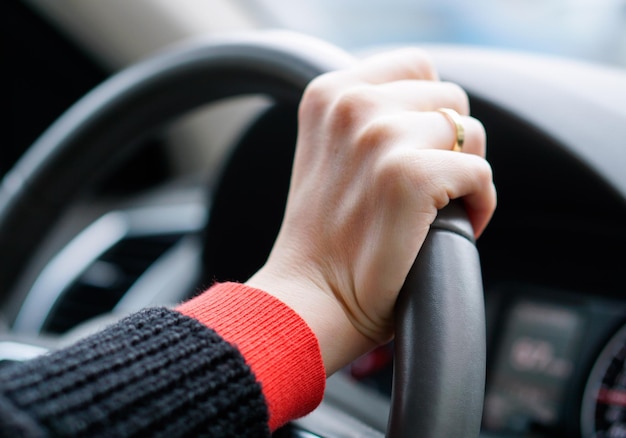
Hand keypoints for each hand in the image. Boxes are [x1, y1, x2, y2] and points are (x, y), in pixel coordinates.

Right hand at [247, 48, 496, 374]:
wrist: (312, 296)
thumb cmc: (327, 235)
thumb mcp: (329, 151)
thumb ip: (368, 116)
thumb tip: (432, 105)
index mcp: (329, 93)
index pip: (415, 65)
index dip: (427, 108)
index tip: (416, 147)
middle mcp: (353, 105)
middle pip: (448, 97)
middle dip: (448, 142)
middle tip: (427, 183)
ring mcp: (381, 138)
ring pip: (470, 133)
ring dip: (463, 172)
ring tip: (437, 206)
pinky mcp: (412, 176)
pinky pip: (480, 173)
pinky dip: (479, 204)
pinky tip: (453, 224)